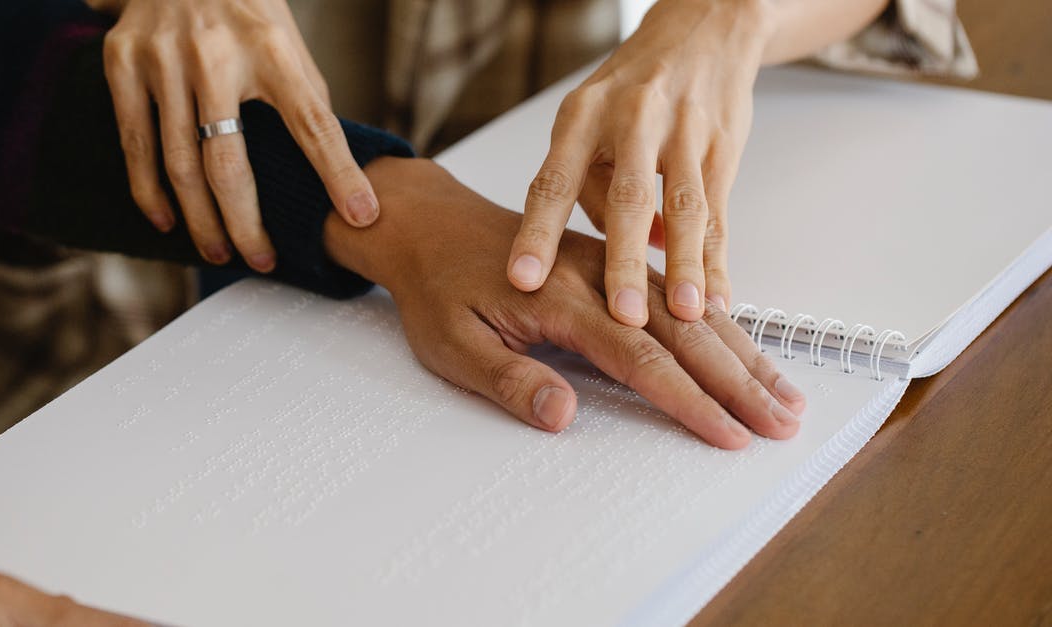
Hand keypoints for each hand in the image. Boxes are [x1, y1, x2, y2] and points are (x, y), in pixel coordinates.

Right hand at [96, 0, 377, 269]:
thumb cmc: (244, 10)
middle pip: (231, 164)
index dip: (338, 174)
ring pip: (180, 164)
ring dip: (201, 220)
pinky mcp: (123, 62)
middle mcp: (214, 53)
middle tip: (263, 261)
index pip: (313, 122)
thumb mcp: (287, 42)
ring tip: (219, 252)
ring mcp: (163, 58)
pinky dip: (150, 190)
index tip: (361, 216)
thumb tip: (334, 171)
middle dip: (248, 224)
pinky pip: (136, 143)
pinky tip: (167, 221)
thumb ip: (305, 100)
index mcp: (271, 47)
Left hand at [327, 158, 804, 448]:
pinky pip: (677, 290)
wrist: (427, 222)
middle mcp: (598, 274)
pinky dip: (719, 320)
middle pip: (684, 330)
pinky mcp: (613, 259)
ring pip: (690, 309)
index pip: (639, 356)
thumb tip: (564, 416)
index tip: (729, 434)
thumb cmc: (436, 286)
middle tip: (784, 420)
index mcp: (561, 297)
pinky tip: (747, 346)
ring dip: (741, 352)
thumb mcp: (450, 344)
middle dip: (738, 380)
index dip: (688, 400)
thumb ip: (508, 380)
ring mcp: (610, 262)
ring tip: (784, 393)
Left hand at [508, 0, 775, 325]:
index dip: (537, 233)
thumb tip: (620, 257)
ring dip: (686, 265)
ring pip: (684, 206)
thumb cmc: (631, 88)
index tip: (522, 279)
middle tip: (620, 315)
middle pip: (625, 198)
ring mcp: (683, 131)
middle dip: (623, 262)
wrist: (704, 27)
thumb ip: (591, 191)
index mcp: (581, 115)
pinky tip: (715, 297)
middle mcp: (631, 119)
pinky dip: (717, 259)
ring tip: (685, 315)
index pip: (551, 181)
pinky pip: (719, 212)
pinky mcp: (724, 145)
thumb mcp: (589, 121)